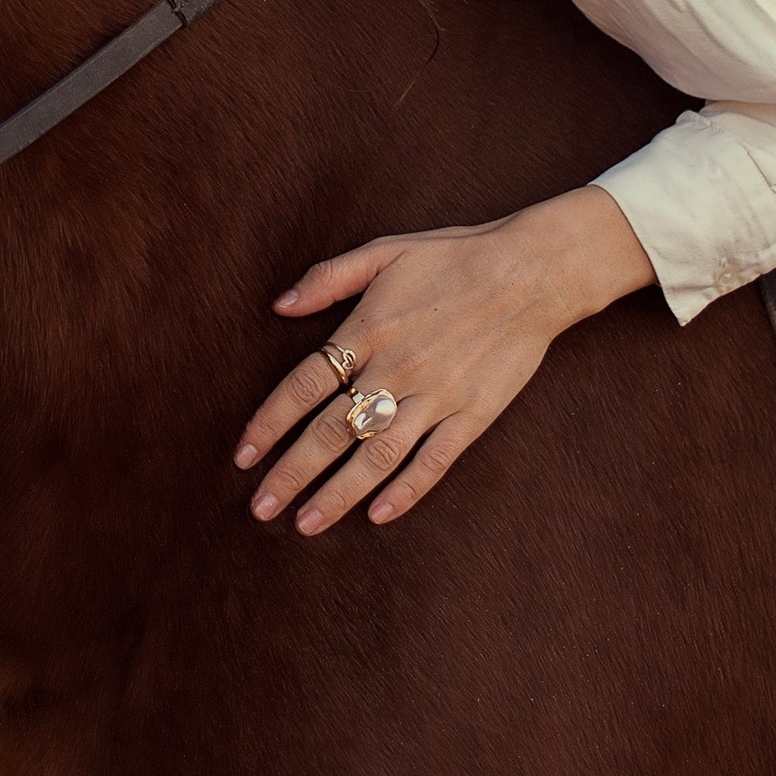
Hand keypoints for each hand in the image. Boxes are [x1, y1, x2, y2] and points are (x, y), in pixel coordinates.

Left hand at [235, 185, 652, 533]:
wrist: (532, 272)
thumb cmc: (454, 256)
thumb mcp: (385, 251)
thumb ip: (328, 278)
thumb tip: (279, 304)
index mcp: (368, 330)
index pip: (303, 386)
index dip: (269, 423)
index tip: (243, 455)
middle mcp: (395, 370)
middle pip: (330, 431)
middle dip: (291, 473)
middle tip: (260, 508)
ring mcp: (435, 397)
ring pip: (376, 457)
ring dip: (337, 494)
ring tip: (305, 524)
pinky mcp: (472, 416)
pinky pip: (433, 462)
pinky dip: (405, 491)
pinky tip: (378, 515)